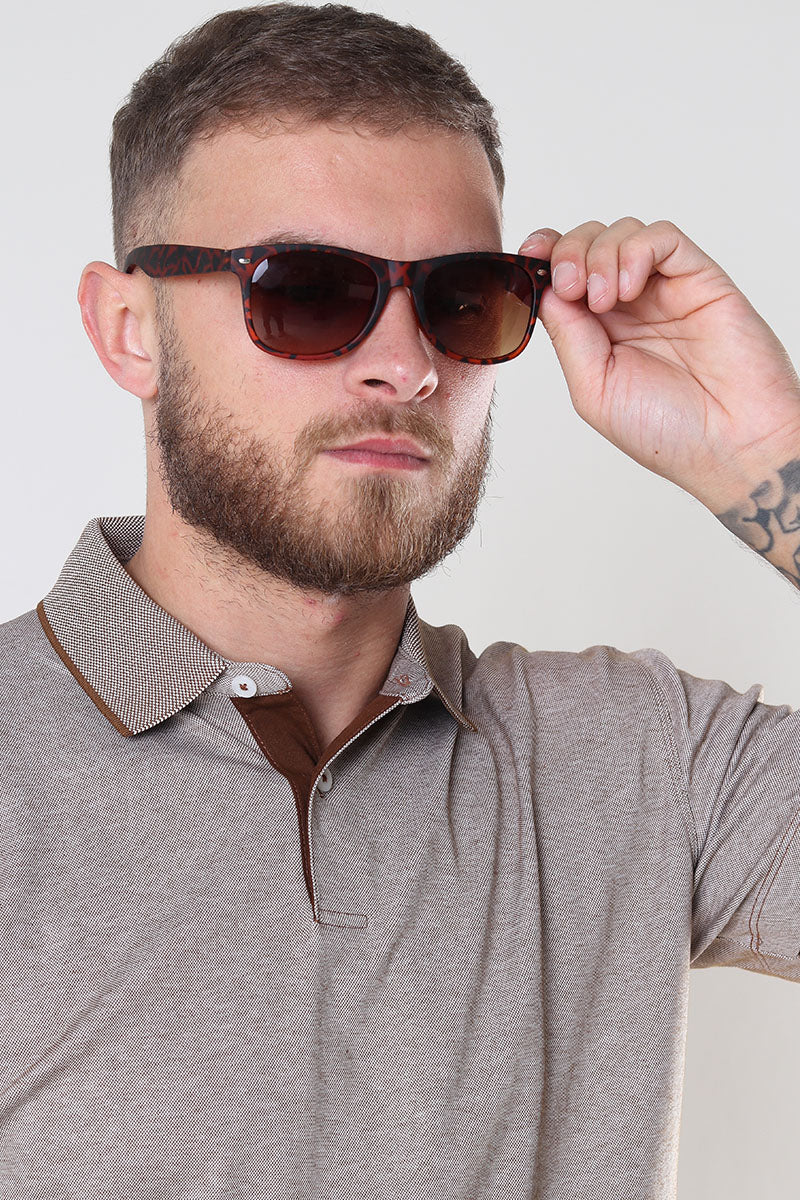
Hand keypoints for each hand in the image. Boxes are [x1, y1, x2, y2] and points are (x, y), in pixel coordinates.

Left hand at [519, 218, 799, 510]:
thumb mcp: (593, 388)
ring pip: (620, 232)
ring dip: (598, 255)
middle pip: (585, 244)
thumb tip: (542, 289)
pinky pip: (662, 237)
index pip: (560, 276)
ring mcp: (664, 289)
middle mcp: (629, 307)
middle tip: (570, 288)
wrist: (731, 444)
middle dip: (565, 253)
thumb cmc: (668, 432)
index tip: (526, 260)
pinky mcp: (698, 278)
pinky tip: (629, 288)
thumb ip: (568, 336)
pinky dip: (636, 250)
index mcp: (598, 333)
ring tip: (604, 301)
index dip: (540, 258)